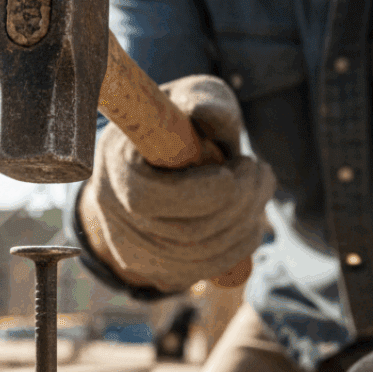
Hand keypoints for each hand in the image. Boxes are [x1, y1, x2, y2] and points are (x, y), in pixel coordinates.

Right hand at [81, 75, 275, 291]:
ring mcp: (133, 251)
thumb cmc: (176, 125)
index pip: (146, 199)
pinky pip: (205, 270)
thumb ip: (203, 101)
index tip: (233, 170)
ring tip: (259, 187)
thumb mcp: (188, 99)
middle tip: (259, 172)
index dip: (199, 193)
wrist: (153, 163)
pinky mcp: (156, 272)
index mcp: (114, 168)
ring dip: (245, 222)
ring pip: (201, 255)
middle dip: (239, 203)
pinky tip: (250, 217)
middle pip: (184, 233)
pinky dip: (238, 245)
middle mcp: (113, 217)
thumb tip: (207, 111)